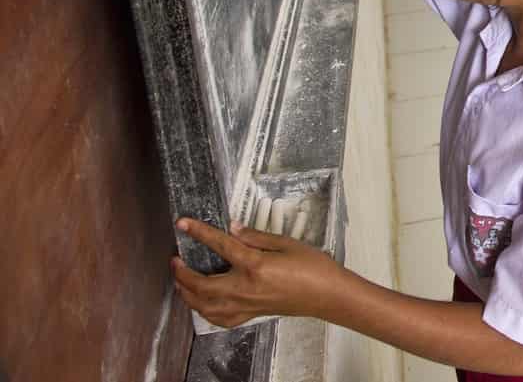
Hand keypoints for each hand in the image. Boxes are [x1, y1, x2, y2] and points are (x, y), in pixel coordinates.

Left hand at [171, 217, 343, 327]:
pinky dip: (205, 311)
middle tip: (175, 260)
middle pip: (201, 284)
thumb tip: (233, 228)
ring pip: (204, 305)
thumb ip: (257, 236)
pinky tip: (202, 304)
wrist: (327, 295)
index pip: (220, 245)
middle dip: (182, 273)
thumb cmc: (313, 266)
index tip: (183, 224)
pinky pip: (219, 318)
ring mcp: (245, 305)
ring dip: (187, 294)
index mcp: (255, 265)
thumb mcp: (287, 244)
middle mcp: (244, 288)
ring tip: (181, 282)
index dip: (199, 232)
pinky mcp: (251, 314)